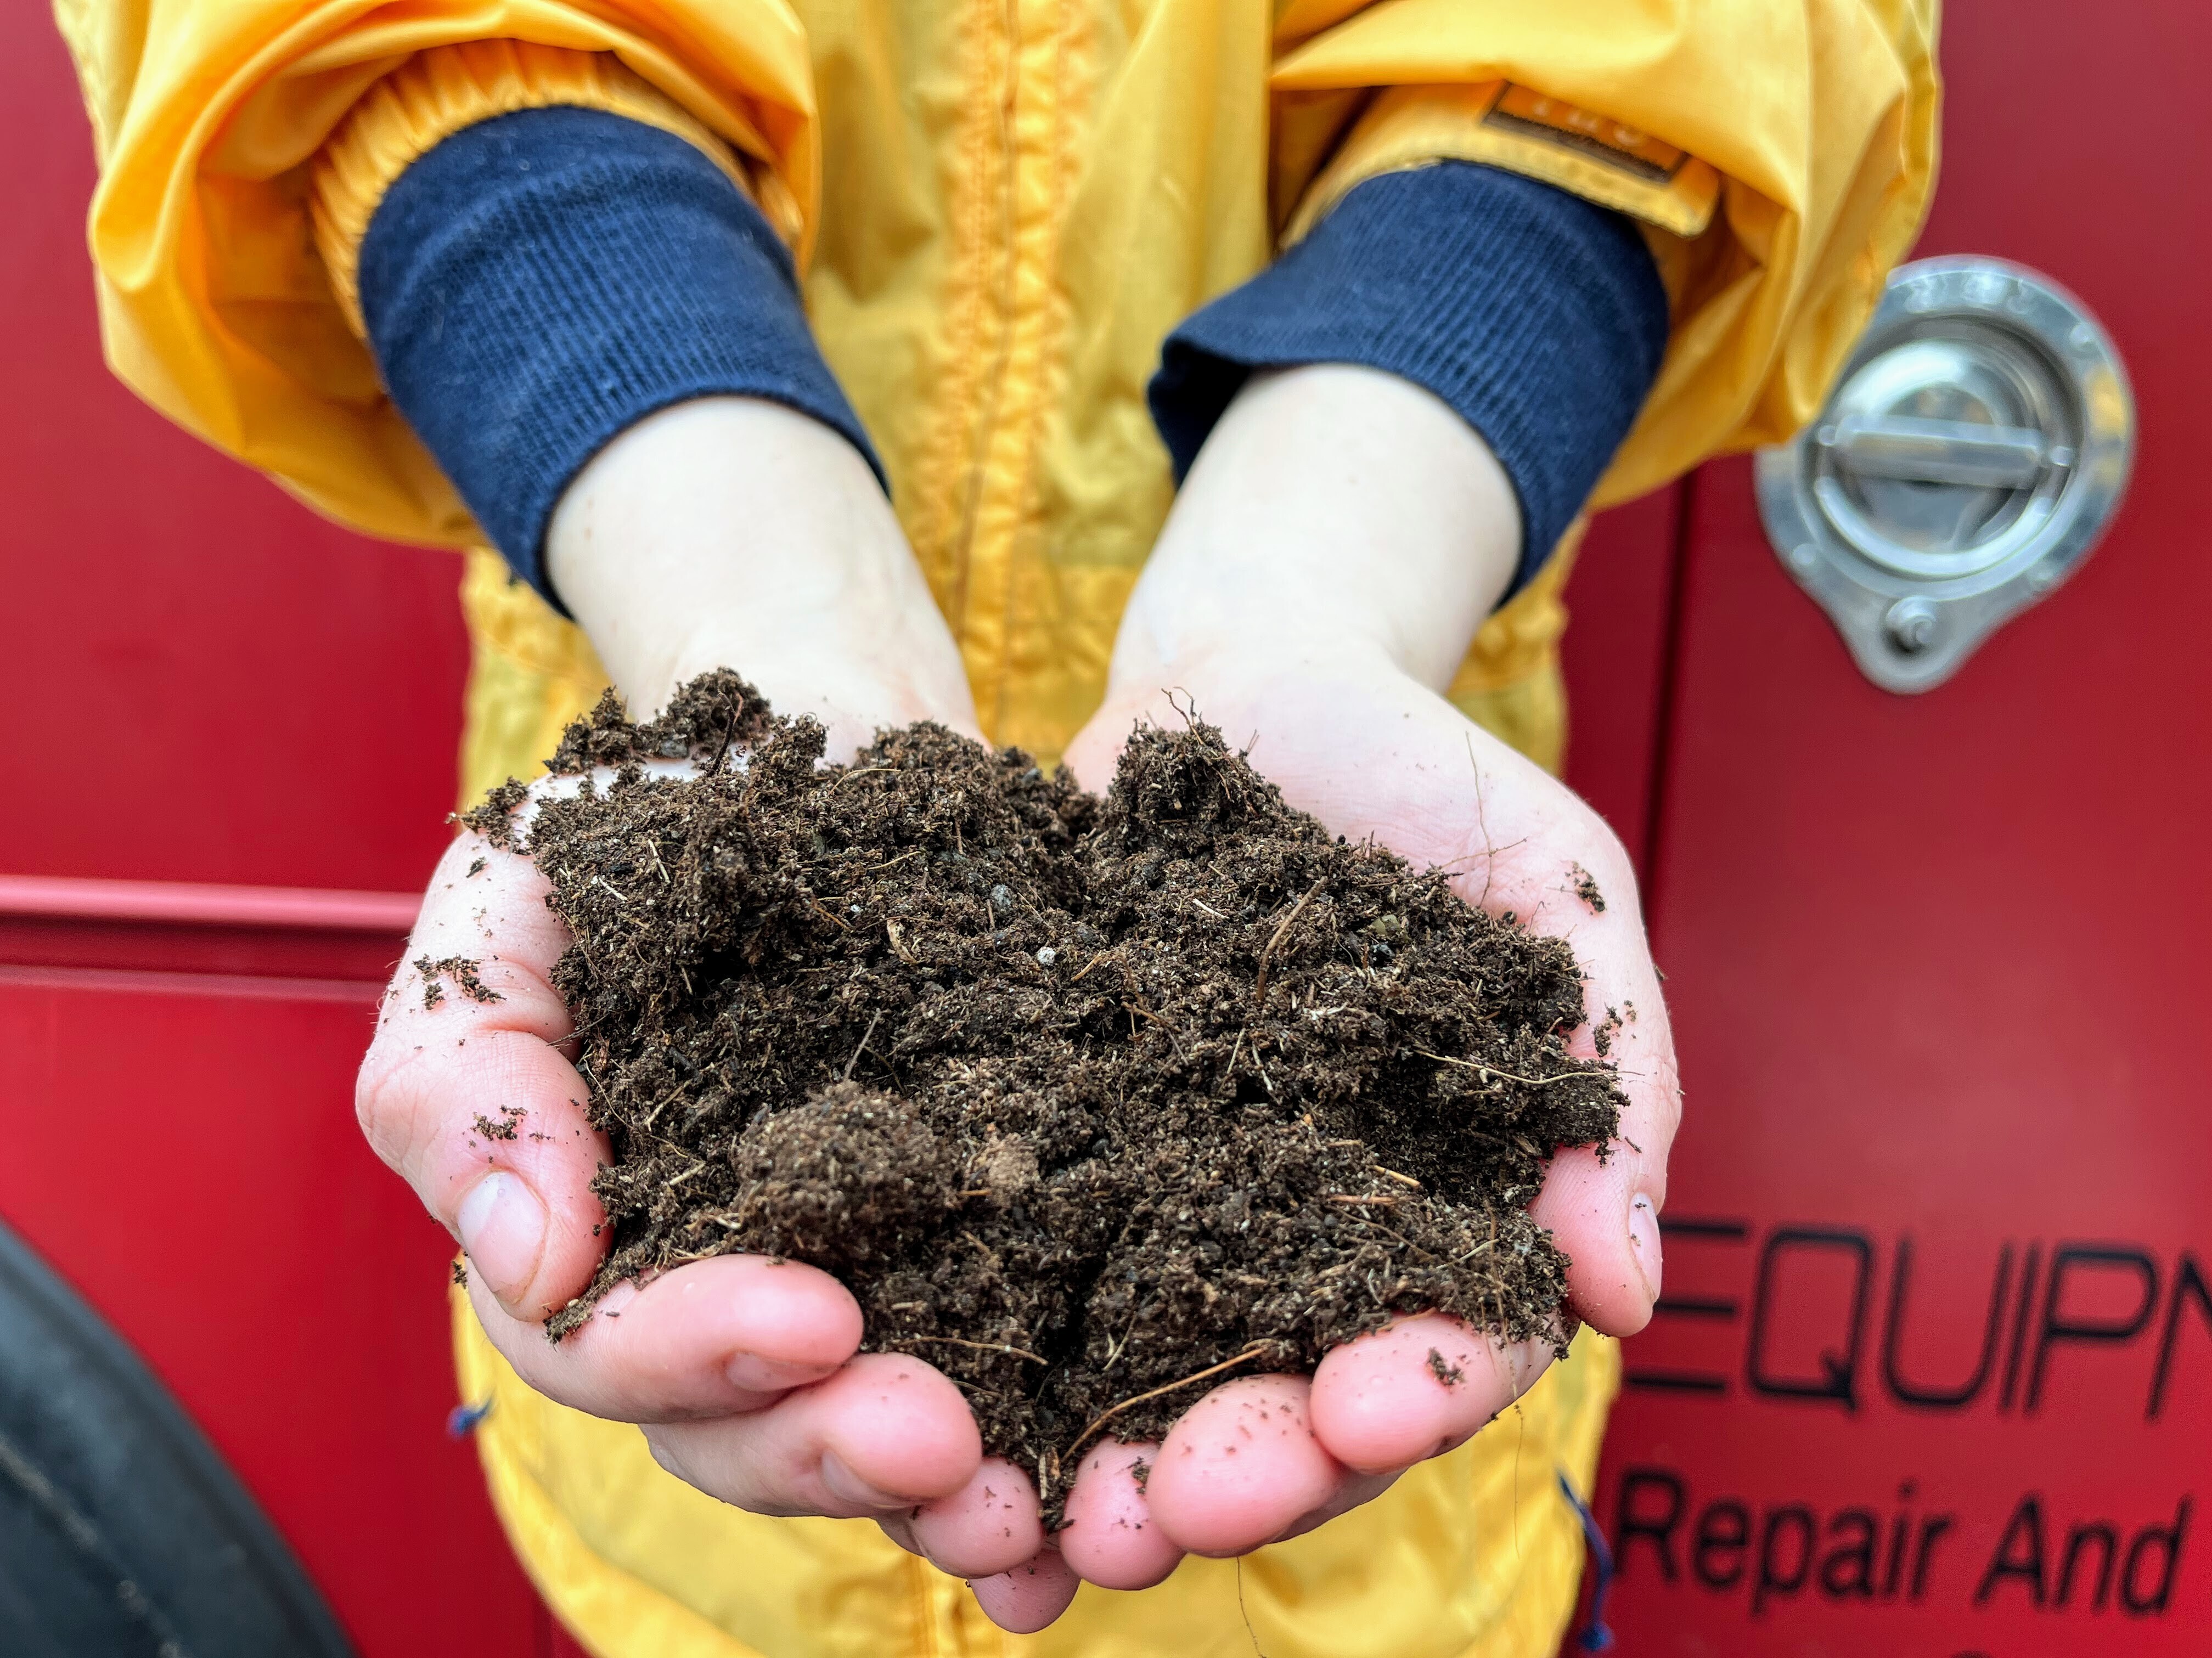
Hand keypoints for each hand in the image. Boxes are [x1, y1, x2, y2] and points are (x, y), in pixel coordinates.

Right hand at [357, 401, 1079, 1619]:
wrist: (816, 755)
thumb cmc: (643, 826)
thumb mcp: (510, 911)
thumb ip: (470, 1083)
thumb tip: (537, 1266)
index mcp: (585, 1229)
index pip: (599, 1342)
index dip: (689, 1350)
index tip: (812, 1317)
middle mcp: (706, 1282)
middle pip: (734, 1425)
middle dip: (829, 1444)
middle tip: (939, 1440)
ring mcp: (839, 1272)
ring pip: (856, 1430)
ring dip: (934, 1492)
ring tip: (1021, 1510)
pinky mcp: (959, 1249)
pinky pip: (986, 1377)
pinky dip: (1030, 1450)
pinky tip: (1081, 1504)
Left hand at [1040, 366, 1681, 1605]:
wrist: (1249, 673)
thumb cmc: (1426, 775)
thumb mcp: (1556, 892)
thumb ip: (1608, 1075)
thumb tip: (1626, 1296)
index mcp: (1442, 1194)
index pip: (1449, 1342)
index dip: (1413, 1396)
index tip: (1363, 1410)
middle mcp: (1303, 1227)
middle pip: (1286, 1398)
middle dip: (1244, 1470)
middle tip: (1177, 1509)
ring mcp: (1170, 1194)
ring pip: (1144, 1374)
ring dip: (1103, 1462)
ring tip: (1049, 1519)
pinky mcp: (1056, 1139)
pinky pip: (1016, 1266)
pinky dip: (987, 1356)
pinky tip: (940, 1412)